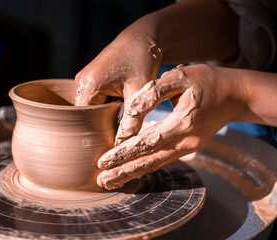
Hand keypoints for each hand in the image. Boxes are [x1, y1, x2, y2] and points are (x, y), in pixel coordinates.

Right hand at [75, 32, 161, 143]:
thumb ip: (132, 121)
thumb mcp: (139, 91)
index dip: (96, 133)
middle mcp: (80, 82)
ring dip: (104, 114)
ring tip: (121, 117)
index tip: (110, 144)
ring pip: (90, 108)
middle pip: (85, 115)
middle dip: (101, 124)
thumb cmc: (142, 60)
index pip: (84, 120)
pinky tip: (120, 105)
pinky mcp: (90, 79)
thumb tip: (123, 148)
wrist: (142, 37)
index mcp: (88, 85)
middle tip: (119, 133)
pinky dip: (106, 106)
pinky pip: (94, 100)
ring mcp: (84, 80)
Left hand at [97, 64, 245, 189]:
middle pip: (150, 160)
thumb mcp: (181, 77)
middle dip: (124, 171)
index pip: (147, 142)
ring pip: (156, 164)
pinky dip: (145, 166)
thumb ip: (155, 92)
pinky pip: (163, 159)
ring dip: (132, 173)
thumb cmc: (207, 81)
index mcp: (182, 122)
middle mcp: (186, 141)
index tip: (104, 161)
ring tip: (111, 182)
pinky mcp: (187, 147)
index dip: (125, 153)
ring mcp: (188, 146)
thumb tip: (131, 110)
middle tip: (102, 181)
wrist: (235, 95)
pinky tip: (131, 171)